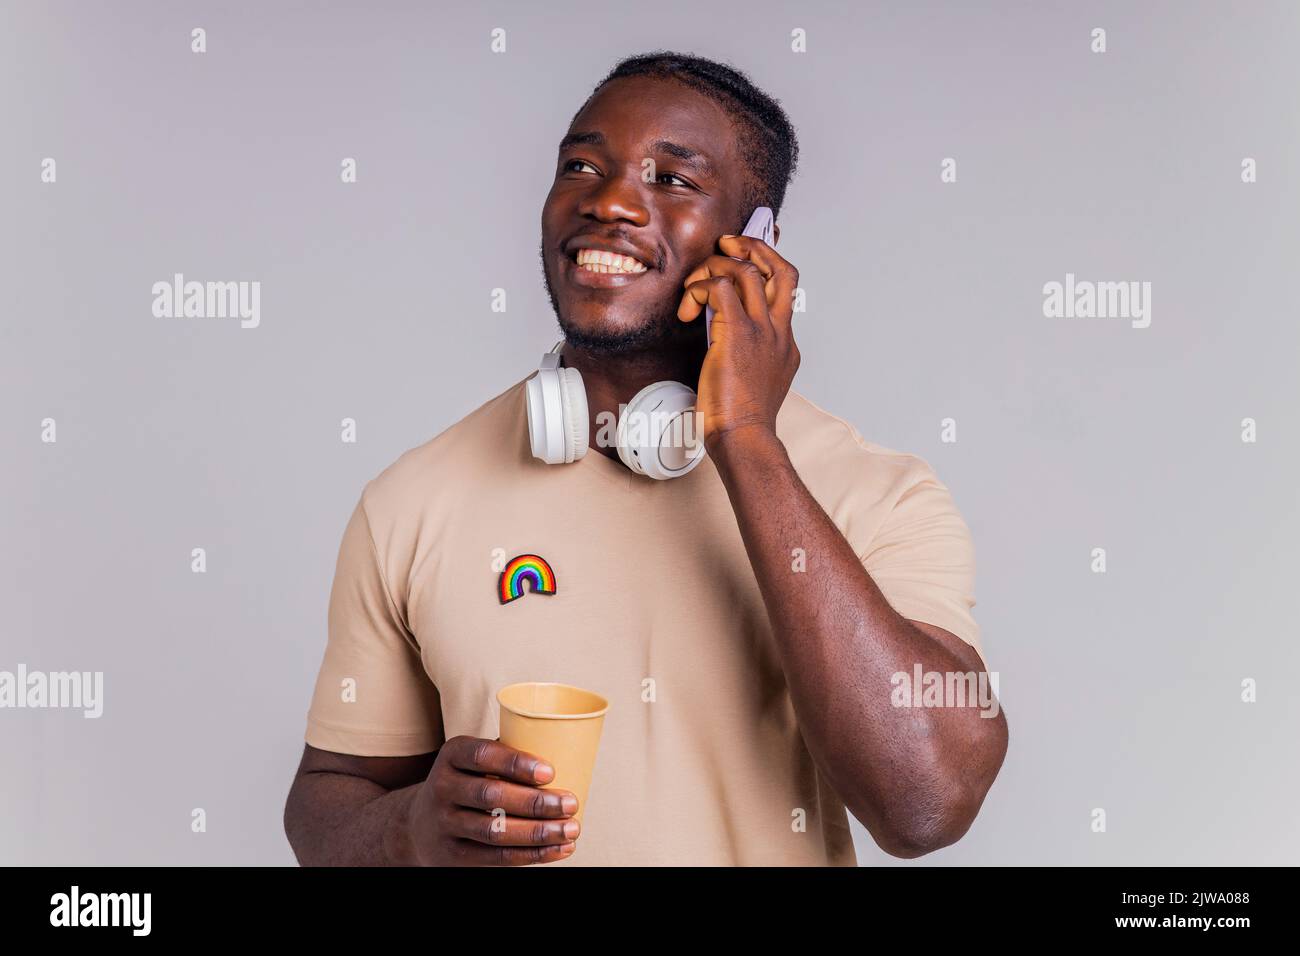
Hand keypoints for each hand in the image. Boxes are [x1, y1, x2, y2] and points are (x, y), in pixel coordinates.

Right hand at [407, 735, 580, 865]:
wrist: (419, 823)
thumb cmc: (467, 782)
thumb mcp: (474, 761)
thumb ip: (508, 755)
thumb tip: (567, 752)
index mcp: (452, 754)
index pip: (483, 755)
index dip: (516, 763)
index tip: (550, 772)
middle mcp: (442, 787)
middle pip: (492, 796)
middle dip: (536, 802)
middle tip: (571, 803)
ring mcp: (444, 823)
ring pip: (495, 831)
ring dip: (539, 832)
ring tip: (571, 829)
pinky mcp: (452, 855)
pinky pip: (496, 857)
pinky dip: (532, 854)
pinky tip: (559, 849)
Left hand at [677, 234, 799, 448]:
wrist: (744, 437)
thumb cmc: (741, 419)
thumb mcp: (753, 382)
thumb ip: (746, 356)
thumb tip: (722, 340)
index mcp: (785, 344)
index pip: (784, 290)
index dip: (765, 267)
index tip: (741, 262)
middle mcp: (779, 332)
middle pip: (782, 268)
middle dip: (754, 246)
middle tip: (727, 244)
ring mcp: (762, 330)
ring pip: (747, 270)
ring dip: (714, 267)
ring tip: (693, 285)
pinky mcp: (738, 333)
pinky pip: (721, 286)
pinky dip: (699, 288)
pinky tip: (686, 309)